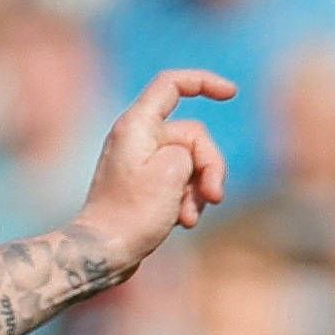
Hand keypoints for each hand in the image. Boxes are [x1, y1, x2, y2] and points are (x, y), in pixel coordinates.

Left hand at [78, 68, 234, 246]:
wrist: (102, 252)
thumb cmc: (131, 213)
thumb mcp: (171, 173)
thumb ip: (190, 151)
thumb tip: (188, 160)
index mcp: (137, 125)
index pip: (172, 84)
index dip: (203, 82)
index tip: (231, 94)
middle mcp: (137, 137)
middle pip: (193, 136)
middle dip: (209, 167)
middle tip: (213, 198)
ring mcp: (141, 162)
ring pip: (190, 163)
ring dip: (198, 190)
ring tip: (188, 217)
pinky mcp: (145, 185)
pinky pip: (179, 182)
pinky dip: (186, 200)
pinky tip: (182, 222)